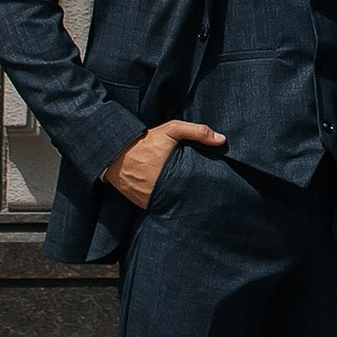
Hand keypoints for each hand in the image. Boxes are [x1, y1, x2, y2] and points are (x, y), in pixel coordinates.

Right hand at [104, 117, 224, 208]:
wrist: (114, 154)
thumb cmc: (146, 141)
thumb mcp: (171, 130)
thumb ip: (197, 132)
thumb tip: (222, 140)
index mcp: (175, 172)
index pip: (200, 184)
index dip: (209, 185)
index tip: (217, 181)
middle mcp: (164, 190)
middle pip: (189, 197)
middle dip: (197, 195)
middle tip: (206, 190)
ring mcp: (153, 200)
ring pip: (176, 204)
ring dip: (182, 200)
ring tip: (190, 194)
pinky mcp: (144, 205)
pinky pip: (160, 207)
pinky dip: (167, 202)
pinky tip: (173, 196)